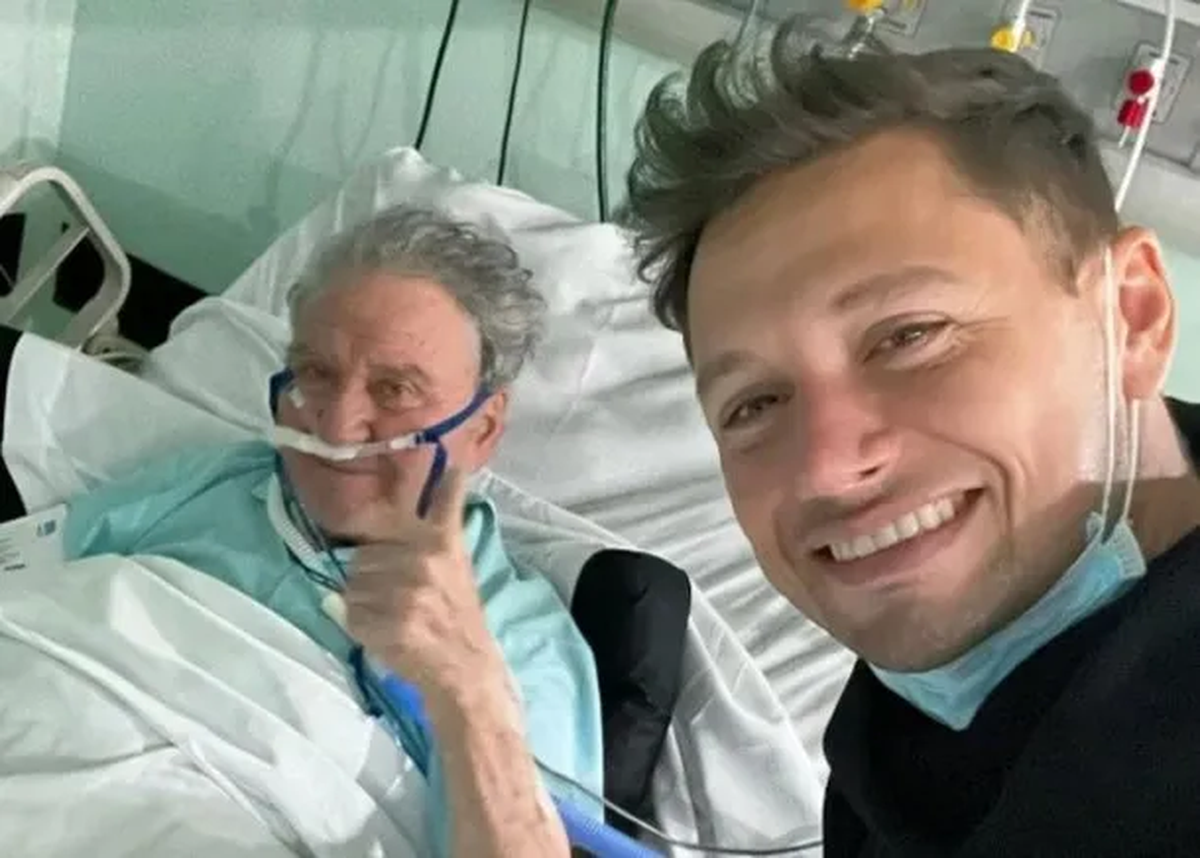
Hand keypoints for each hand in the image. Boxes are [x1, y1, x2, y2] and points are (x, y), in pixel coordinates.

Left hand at [343, 467, 508, 708]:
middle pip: (364, 554)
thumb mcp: (456, 565)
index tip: (452, 460)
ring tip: (394, 617)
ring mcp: (409, 591)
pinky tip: (386, 634)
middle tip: (399, 599)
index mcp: (444, 542)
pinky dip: (358, 627)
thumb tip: (415, 505)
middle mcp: (426, 559)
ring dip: (362, 603)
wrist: (465, 670)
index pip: (442, 500)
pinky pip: (350, 614)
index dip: (447, 480)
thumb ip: (434, 531)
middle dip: (371, 575)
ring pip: (352, 585)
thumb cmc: (456, 617)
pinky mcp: (393, 623)